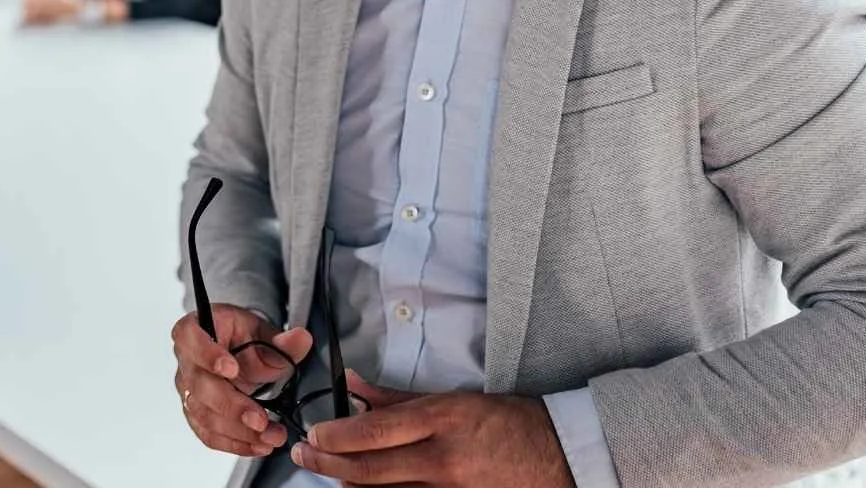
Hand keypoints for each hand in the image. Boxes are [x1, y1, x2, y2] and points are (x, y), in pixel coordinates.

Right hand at [171, 306, 314, 457]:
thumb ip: (282, 341)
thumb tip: (299, 339)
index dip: (208, 355)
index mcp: (194, 330)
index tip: (231, 369)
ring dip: (238, 431)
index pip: (191, 339)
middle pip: (198, 386)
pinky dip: (235, 443)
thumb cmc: (239, 337)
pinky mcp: (195, 414)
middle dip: (231, 406)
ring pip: (203, 415)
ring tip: (268, 436)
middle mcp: (186, 361)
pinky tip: (257, 445)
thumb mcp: (262, 331)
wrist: (235, 352)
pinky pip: (209, 434)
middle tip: (258, 419)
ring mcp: (187, 390)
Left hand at [290, 374, 572, 486]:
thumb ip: (399, 397)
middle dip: (327, 463)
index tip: (313, 433)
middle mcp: (443, 459)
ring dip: (349, 483)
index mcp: (443, 420)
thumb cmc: (510, 421)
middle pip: (369, 469)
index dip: (335, 436)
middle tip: (303, 454)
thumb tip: (355, 388)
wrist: (561, 456)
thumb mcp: (455, 398)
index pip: (374, 432)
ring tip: (329, 469)